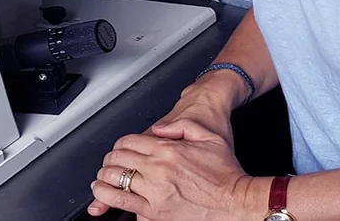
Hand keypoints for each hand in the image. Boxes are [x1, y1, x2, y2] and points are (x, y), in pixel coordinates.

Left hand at [88, 79, 236, 215]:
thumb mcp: (208, 137)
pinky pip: (126, 205)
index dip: (120, 145)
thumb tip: (160, 130)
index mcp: (167, 150)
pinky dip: (111, 200)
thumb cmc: (226, 173)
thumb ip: (181, 126)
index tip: (120, 150)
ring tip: (101, 180)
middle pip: (118, 160)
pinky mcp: (158, 214)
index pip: (128, 142)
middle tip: (108, 164)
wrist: (238, 203)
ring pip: (116, 182)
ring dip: (104, 180)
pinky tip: (106, 197)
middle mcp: (158, 170)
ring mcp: (156, 193)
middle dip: (109, 161)